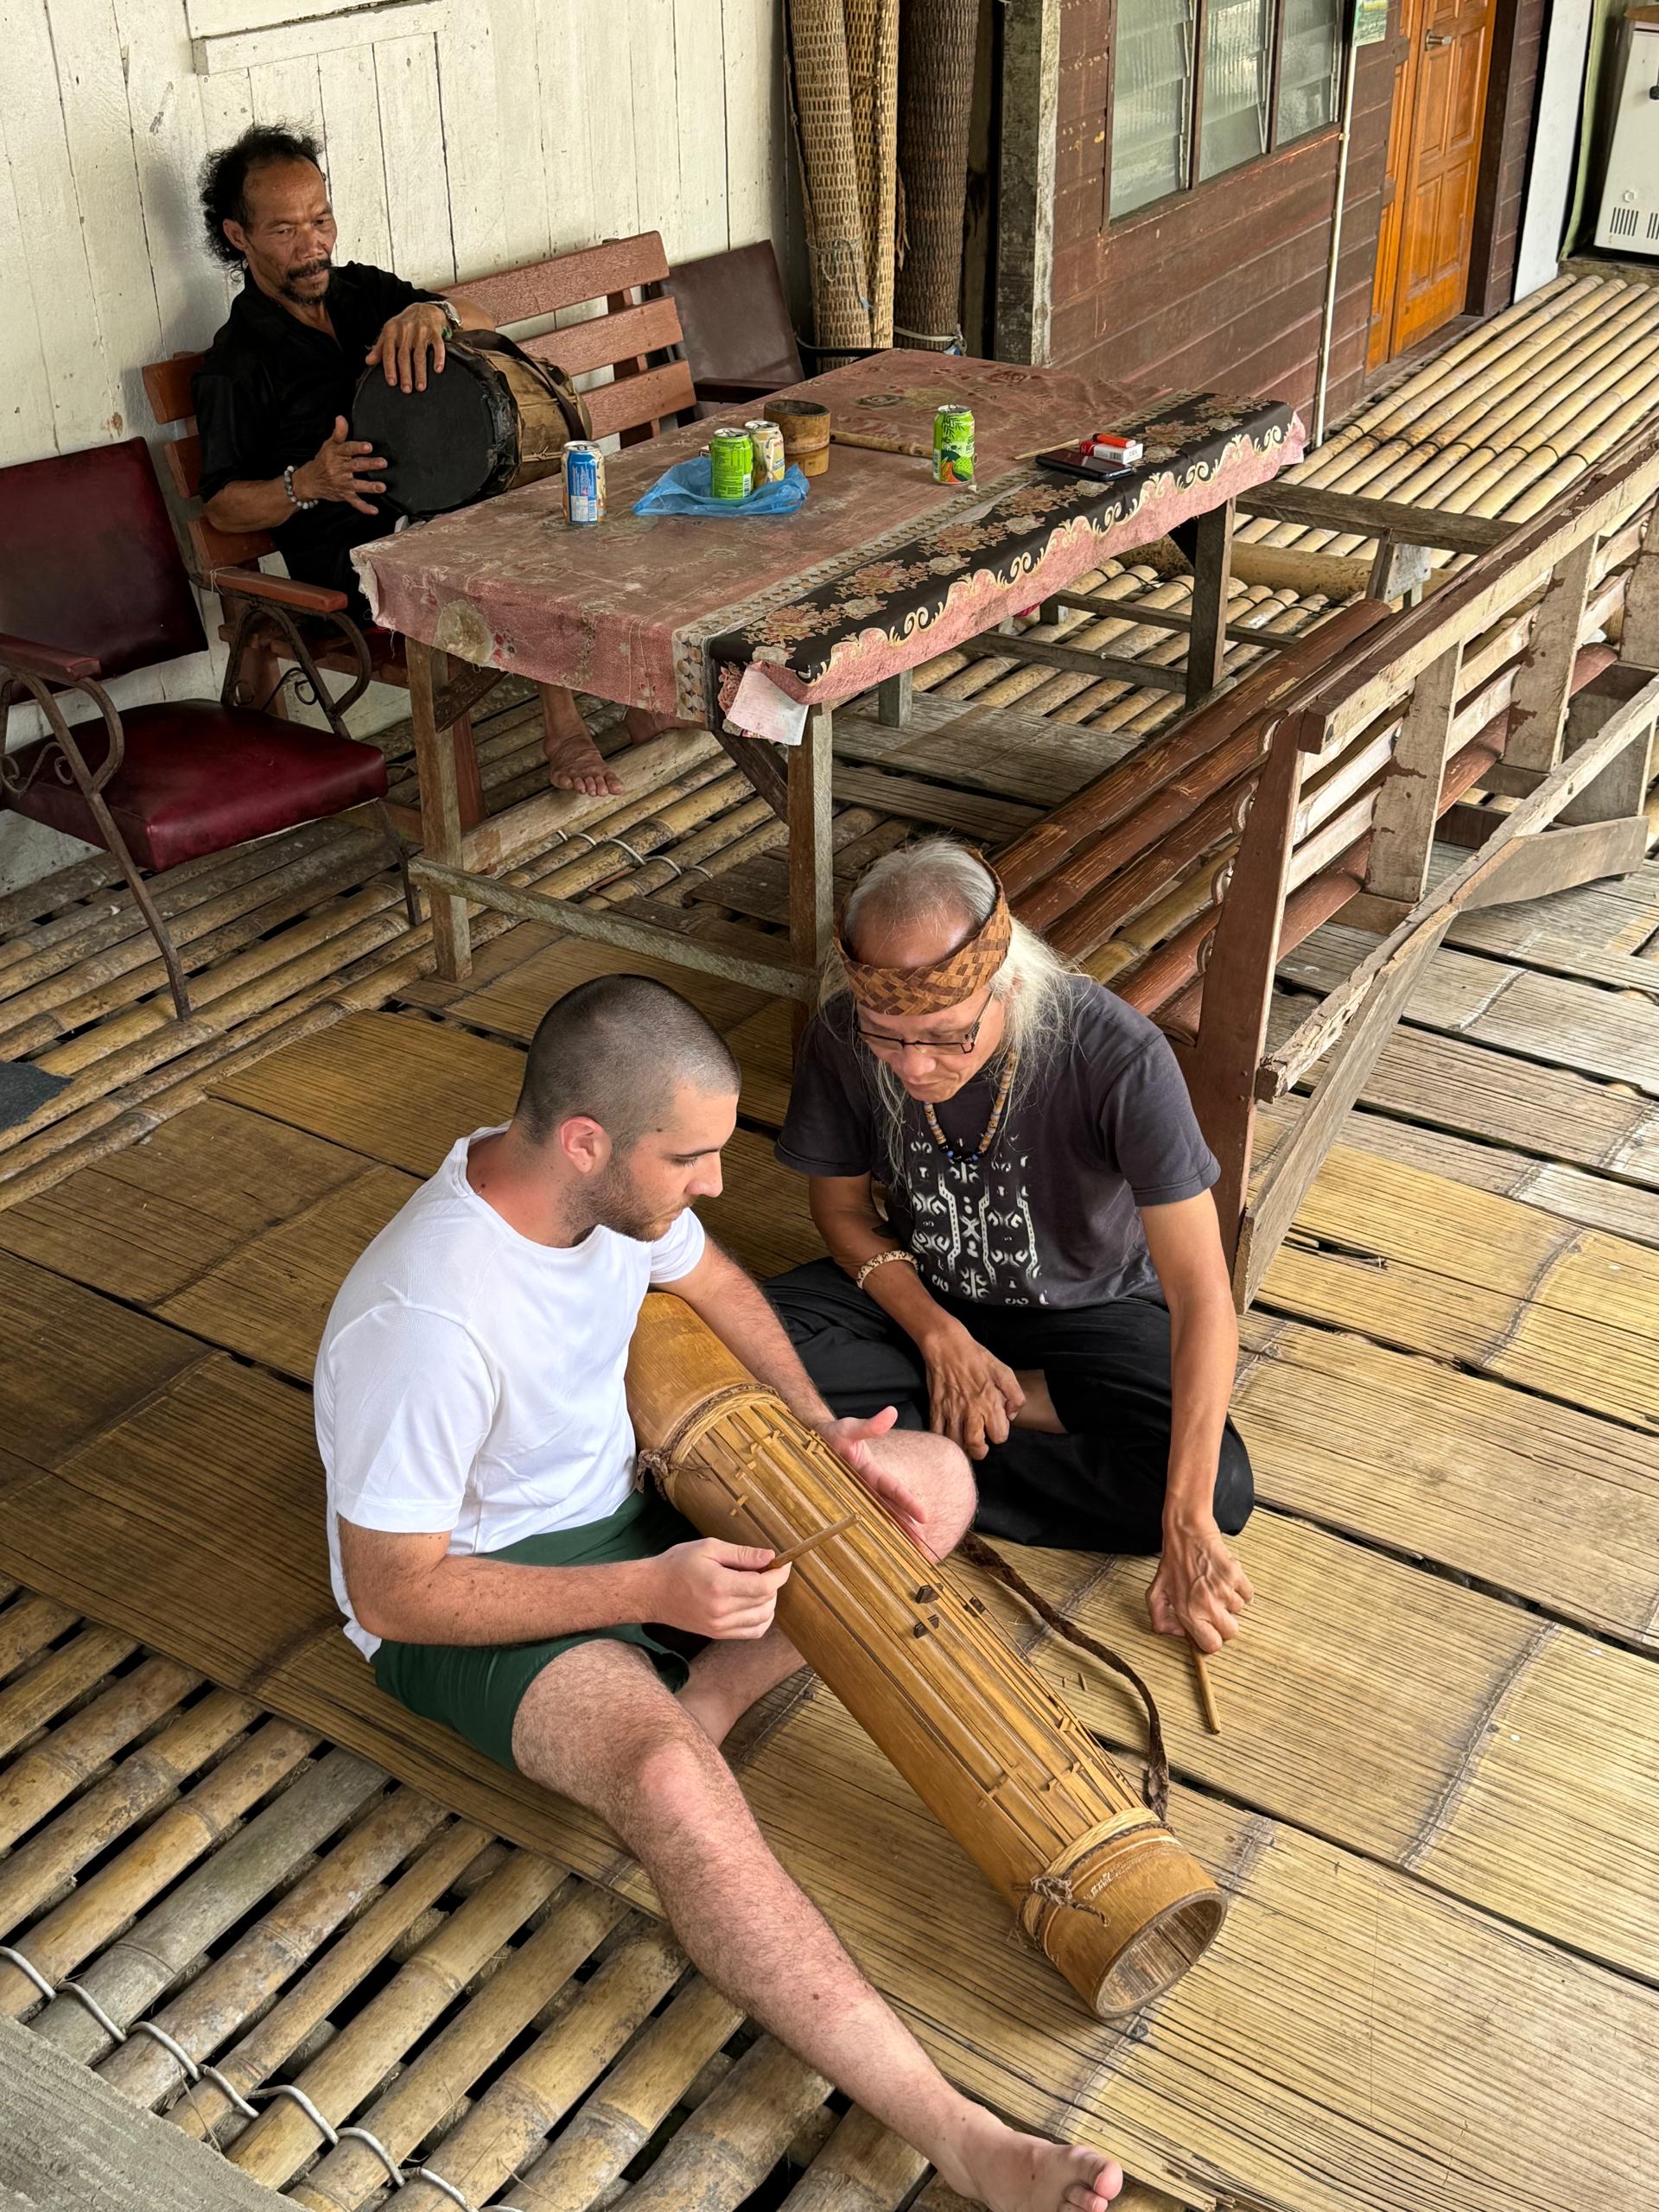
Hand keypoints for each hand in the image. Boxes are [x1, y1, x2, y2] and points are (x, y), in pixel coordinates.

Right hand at [297, 417, 386, 514]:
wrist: (310, 481)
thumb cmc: (323, 460)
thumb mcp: (329, 445)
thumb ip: (339, 433)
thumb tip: (341, 418)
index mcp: (336, 455)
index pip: (347, 449)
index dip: (358, 448)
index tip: (369, 446)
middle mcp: (339, 469)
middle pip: (356, 466)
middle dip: (370, 464)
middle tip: (383, 463)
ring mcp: (342, 483)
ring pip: (357, 484)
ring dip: (370, 486)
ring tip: (381, 487)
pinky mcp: (344, 495)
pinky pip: (355, 502)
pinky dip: (364, 507)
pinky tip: (374, 510)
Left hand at [366, 302, 449, 391]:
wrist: (423, 309)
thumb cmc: (404, 325)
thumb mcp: (389, 333)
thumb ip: (379, 348)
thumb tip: (368, 361)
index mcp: (392, 331)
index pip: (389, 352)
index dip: (390, 368)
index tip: (392, 382)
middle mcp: (405, 330)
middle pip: (404, 356)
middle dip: (405, 374)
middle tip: (406, 389)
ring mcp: (421, 331)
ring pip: (420, 355)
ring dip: (420, 372)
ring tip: (420, 386)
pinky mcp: (434, 332)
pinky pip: (437, 346)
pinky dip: (439, 358)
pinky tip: (438, 370)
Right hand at [651, 1539, 790, 1640]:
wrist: (651, 1591)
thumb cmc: (677, 1565)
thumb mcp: (708, 1548)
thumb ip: (741, 1554)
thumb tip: (769, 1557)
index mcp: (720, 1586)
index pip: (764, 1586)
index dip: (780, 1574)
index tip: (783, 1563)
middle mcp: (721, 1611)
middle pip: (766, 1602)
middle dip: (774, 1585)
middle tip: (765, 1569)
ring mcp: (719, 1626)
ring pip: (763, 1619)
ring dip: (769, 1602)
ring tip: (759, 1585)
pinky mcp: (717, 1634)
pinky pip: (751, 1632)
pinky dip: (761, 1619)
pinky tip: (754, 1603)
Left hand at [809, 1406, 928, 1546]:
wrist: (811, 1439)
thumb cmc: (832, 1434)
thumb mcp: (849, 1428)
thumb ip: (870, 1426)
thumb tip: (892, 1411)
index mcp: (872, 1472)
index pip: (894, 1490)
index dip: (909, 1503)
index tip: (924, 1518)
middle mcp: (867, 1487)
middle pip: (891, 1509)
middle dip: (908, 1526)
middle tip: (922, 1545)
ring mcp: (856, 1496)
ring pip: (879, 1517)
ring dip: (894, 1533)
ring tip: (909, 1552)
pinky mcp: (843, 1503)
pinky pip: (859, 1521)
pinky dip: (871, 1533)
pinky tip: (877, 1549)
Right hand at [921, 1320, 1024, 1459]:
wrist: (947, 1346)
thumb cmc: (977, 1358)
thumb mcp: (1003, 1371)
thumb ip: (1015, 1394)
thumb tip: (1012, 1415)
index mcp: (990, 1402)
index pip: (999, 1436)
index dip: (999, 1434)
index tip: (994, 1428)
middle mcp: (971, 1411)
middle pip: (975, 1446)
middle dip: (980, 1451)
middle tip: (980, 1445)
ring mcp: (951, 1411)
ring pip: (955, 1443)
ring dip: (962, 1447)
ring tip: (965, 1442)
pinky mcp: (935, 1408)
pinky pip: (937, 1433)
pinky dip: (942, 1439)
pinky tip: (949, 1436)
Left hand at [1147, 1517, 1252, 1652]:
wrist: (1186, 1534)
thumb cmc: (1172, 1563)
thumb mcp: (1156, 1593)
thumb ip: (1160, 1619)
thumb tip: (1179, 1633)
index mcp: (1188, 1613)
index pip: (1212, 1645)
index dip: (1212, 1639)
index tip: (1210, 1630)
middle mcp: (1207, 1605)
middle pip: (1231, 1632)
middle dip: (1225, 1623)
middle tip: (1215, 1608)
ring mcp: (1223, 1590)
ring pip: (1239, 1610)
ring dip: (1230, 1601)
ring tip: (1216, 1586)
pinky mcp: (1236, 1576)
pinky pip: (1248, 1594)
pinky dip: (1241, 1589)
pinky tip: (1226, 1580)